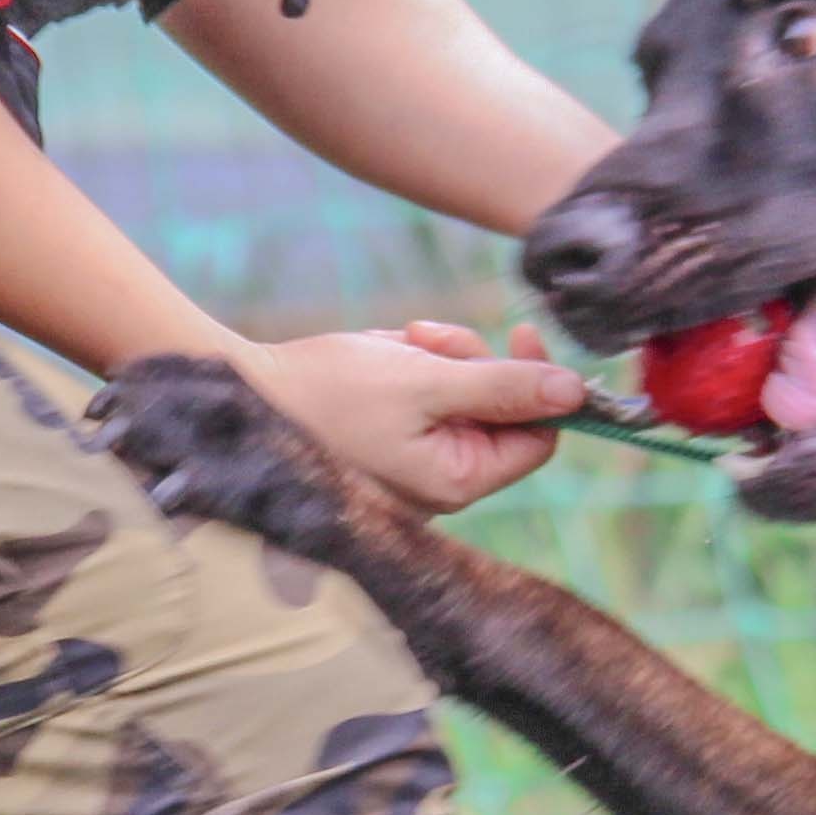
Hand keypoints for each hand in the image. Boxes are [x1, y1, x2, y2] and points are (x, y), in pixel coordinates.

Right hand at [235, 324, 584, 514]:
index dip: (540, 384)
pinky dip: (413, 365)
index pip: (537, 437)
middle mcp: (439, 483)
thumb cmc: (325, 394)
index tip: (522, 331)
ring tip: (401, 343)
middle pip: (501, 412)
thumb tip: (577, 391)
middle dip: (474, 363)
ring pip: (464, 395)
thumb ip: (503, 387)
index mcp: (455, 481)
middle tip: (429, 339)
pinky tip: (382, 353)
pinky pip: (428, 394)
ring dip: (442, 357)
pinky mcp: (388, 441)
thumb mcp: (423, 381)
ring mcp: (413, 464)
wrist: (238, 393)